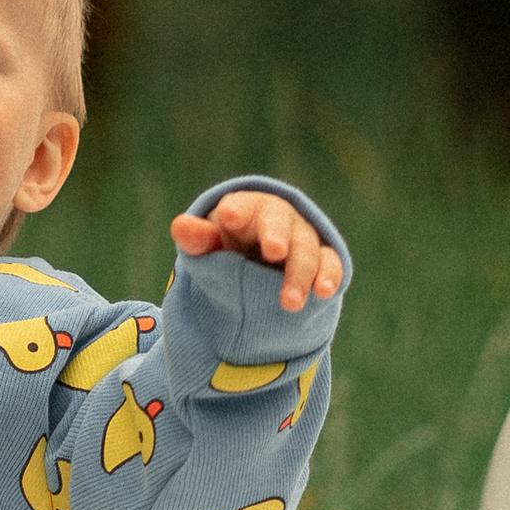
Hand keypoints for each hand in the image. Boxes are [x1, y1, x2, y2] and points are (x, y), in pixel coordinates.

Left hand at [170, 191, 342, 312]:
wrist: (260, 263)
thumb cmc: (230, 249)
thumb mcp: (210, 246)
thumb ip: (198, 239)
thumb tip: (179, 225)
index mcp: (247, 210)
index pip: (243, 205)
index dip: (237, 210)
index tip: (230, 217)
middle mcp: (279, 219)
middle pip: (280, 222)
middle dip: (277, 236)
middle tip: (275, 252)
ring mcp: (303, 239)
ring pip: (306, 249)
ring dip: (300, 273)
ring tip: (289, 303)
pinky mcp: (322, 260)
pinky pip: (330, 263)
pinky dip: (329, 276)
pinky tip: (324, 293)